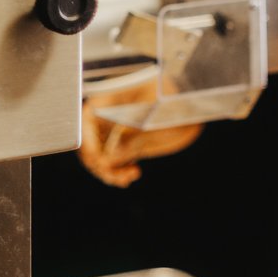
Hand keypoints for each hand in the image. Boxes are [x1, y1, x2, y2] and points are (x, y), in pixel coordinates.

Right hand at [78, 84, 202, 187]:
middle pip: (89, 143)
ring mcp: (117, 130)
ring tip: (128, 177)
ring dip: (109, 171)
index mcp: (109, 99)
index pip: (85, 123)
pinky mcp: (127, 143)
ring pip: (101, 156)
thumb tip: (109, 159)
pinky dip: (118, 171)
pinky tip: (130, 175)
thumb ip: (131, 137)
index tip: (100, 162)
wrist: (192, 102)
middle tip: (118, 175)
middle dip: (99, 163)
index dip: (87, 144)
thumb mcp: (154, 116)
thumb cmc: (173, 99)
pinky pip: (115, 160)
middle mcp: (108, 116)